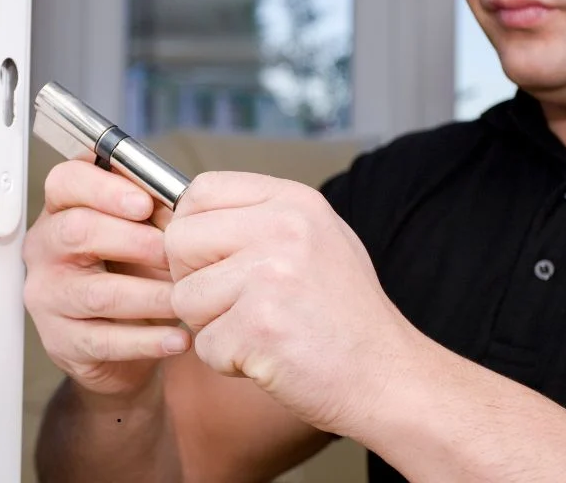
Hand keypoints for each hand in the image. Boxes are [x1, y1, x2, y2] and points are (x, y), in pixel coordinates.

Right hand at [22, 160, 192, 397]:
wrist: (126, 342)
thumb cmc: (134, 271)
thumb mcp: (143, 232)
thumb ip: (153, 213)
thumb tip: (180, 207)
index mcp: (63, 209)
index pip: (65, 182)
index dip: (103, 188)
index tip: (144, 202)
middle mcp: (46, 249)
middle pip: (77, 231)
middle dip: (134, 240)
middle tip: (173, 253)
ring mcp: (48, 296)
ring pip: (97, 292)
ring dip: (150, 295)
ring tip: (184, 298)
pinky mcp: (61, 341)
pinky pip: (105, 340)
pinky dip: (147, 340)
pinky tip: (178, 339)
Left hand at [164, 171, 418, 436]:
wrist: (386, 375)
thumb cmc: (344, 313)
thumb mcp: (314, 239)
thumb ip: (255, 219)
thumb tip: (178, 213)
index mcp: (294, 200)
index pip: (201, 190)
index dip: (191, 228)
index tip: (210, 258)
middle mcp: (284, 228)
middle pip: (180, 240)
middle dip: (193, 279)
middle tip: (235, 304)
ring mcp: (271, 275)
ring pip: (184, 296)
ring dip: (211, 326)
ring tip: (260, 331)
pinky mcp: (260, 326)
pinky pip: (203, 344)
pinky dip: (227, 361)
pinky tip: (268, 356)